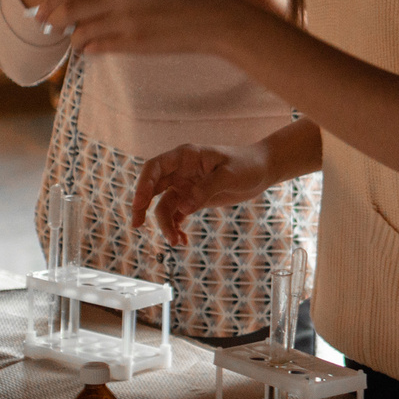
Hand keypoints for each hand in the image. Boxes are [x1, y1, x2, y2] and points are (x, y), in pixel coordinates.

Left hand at [50, 0, 241, 57]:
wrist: (209, 16)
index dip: (55, 0)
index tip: (43, 9)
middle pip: (70, 7)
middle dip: (51, 18)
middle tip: (41, 26)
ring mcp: (122, 19)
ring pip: (80, 30)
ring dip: (73, 38)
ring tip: (73, 42)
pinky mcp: (131, 41)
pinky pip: (97, 46)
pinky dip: (88, 49)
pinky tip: (88, 51)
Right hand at [133, 142, 274, 245]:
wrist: (262, 170)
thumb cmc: (247, 165)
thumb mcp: (229, 175)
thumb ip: (206, 189)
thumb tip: (183, 208)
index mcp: (185, 157)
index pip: (155, 167)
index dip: (143, 185)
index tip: (139, 204)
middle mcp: (180, 170)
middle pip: (151, 187)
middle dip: (142, 207)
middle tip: (136, 225)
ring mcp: (185, 186)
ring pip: (164, 206)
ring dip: (165, 224)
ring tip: (176, 242)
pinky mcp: (192, 199)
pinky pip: (177, 215)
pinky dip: (176, 228)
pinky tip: (183, 240)